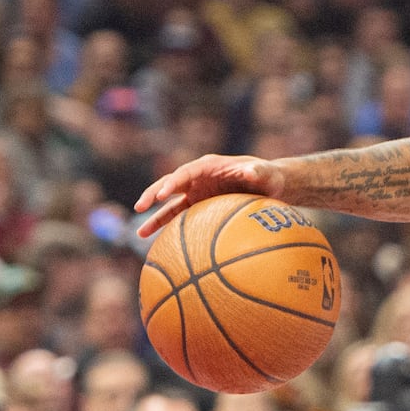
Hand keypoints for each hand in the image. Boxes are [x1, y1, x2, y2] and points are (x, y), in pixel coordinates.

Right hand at [134, 153, 283, 237]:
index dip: (173, 182)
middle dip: (153, 194)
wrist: (270, 186)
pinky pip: (179, 218)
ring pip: (170, 205)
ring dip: (154, 218)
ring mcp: (197, 193)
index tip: (164, 194)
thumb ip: (258, 171)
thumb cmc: (268, 177)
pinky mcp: (199, 207)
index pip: (186, 172)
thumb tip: (250, 171)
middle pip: (170, 184)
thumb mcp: (266, 173)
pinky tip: (157, 244)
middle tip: (140, 206)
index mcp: (209, 166)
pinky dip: (168, 229)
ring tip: (139, 233)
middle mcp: (198, 178)